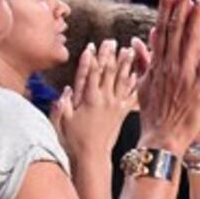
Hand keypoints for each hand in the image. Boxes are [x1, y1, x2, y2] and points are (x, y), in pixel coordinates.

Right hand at [50, 40, 135, 158]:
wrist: (93, 157)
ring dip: (126, 64)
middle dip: (111, 55)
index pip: (91, 73)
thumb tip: (67, 90)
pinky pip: (131, 95)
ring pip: (122, 80)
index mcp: (90, 99)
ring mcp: (116, 106)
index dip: (92, 58)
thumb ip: (63, 105)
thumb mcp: (62, 121)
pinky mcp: (122, 113)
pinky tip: (138, 75)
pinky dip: (134, 83)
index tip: (93, 45)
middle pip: (109, 72)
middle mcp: (105, 100)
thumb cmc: (74, 140)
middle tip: (114, 41)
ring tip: (130, 50)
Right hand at [134, 0, 199, 155]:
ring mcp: (183, 74)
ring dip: (197, 16)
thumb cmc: (154, 116)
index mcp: (158, 64)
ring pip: (191, 39)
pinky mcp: (198, 85)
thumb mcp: (143, 86)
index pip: (162, 29)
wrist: (162, 139)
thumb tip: (138, 42)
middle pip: (176, 28)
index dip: (166, 8)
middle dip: (181, 3)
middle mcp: (169, 65)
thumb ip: (143, 62)